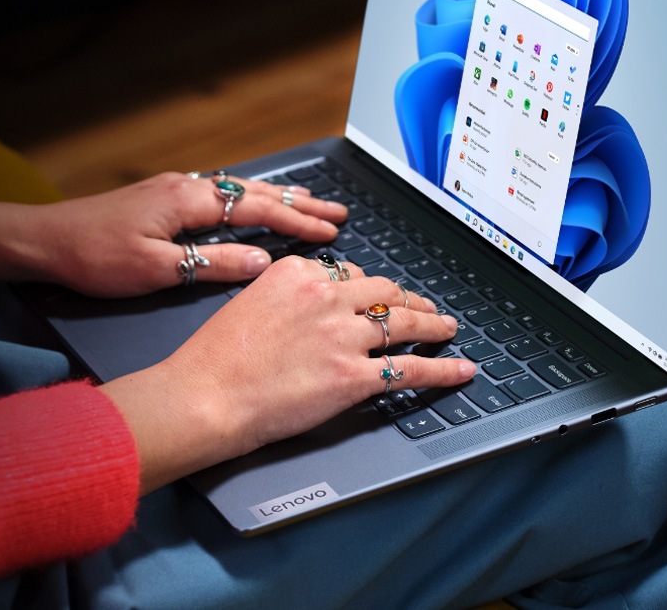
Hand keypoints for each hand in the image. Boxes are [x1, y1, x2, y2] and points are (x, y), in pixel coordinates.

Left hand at [31, 171, 348, 297]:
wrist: (44, 241)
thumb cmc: (92, 257)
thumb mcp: (158, 270)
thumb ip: (214, 264)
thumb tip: (263, 263)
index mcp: (188, 200)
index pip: (257, 208)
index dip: (298, 221)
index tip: (331, 231)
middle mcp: (184, 186)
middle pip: (254, 193)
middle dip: (299, 203)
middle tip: (337, 211)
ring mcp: (172, 190)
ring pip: (237, 191)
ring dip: (276, 198)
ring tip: (309, 203)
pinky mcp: (160, 199)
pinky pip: (218, 195)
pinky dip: (246, 201)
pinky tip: (251, 206)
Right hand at [99, 257, 475, 492]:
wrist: (207, 394)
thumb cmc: (214, 360)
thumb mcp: (247, 305)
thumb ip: (284, 299)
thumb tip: (308, 310)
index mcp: (296, 274)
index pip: (346, 272)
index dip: (366, 286)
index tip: (374, 293)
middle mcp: (326, 297)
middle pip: (383, 291)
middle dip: (408, 298)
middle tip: (422, 306)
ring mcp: (344, 336)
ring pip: (405, 323)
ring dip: (432, 325)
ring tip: (446, 328)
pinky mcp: (354, 376)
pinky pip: (410, 369)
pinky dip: (442, 370)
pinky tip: (459, 369)